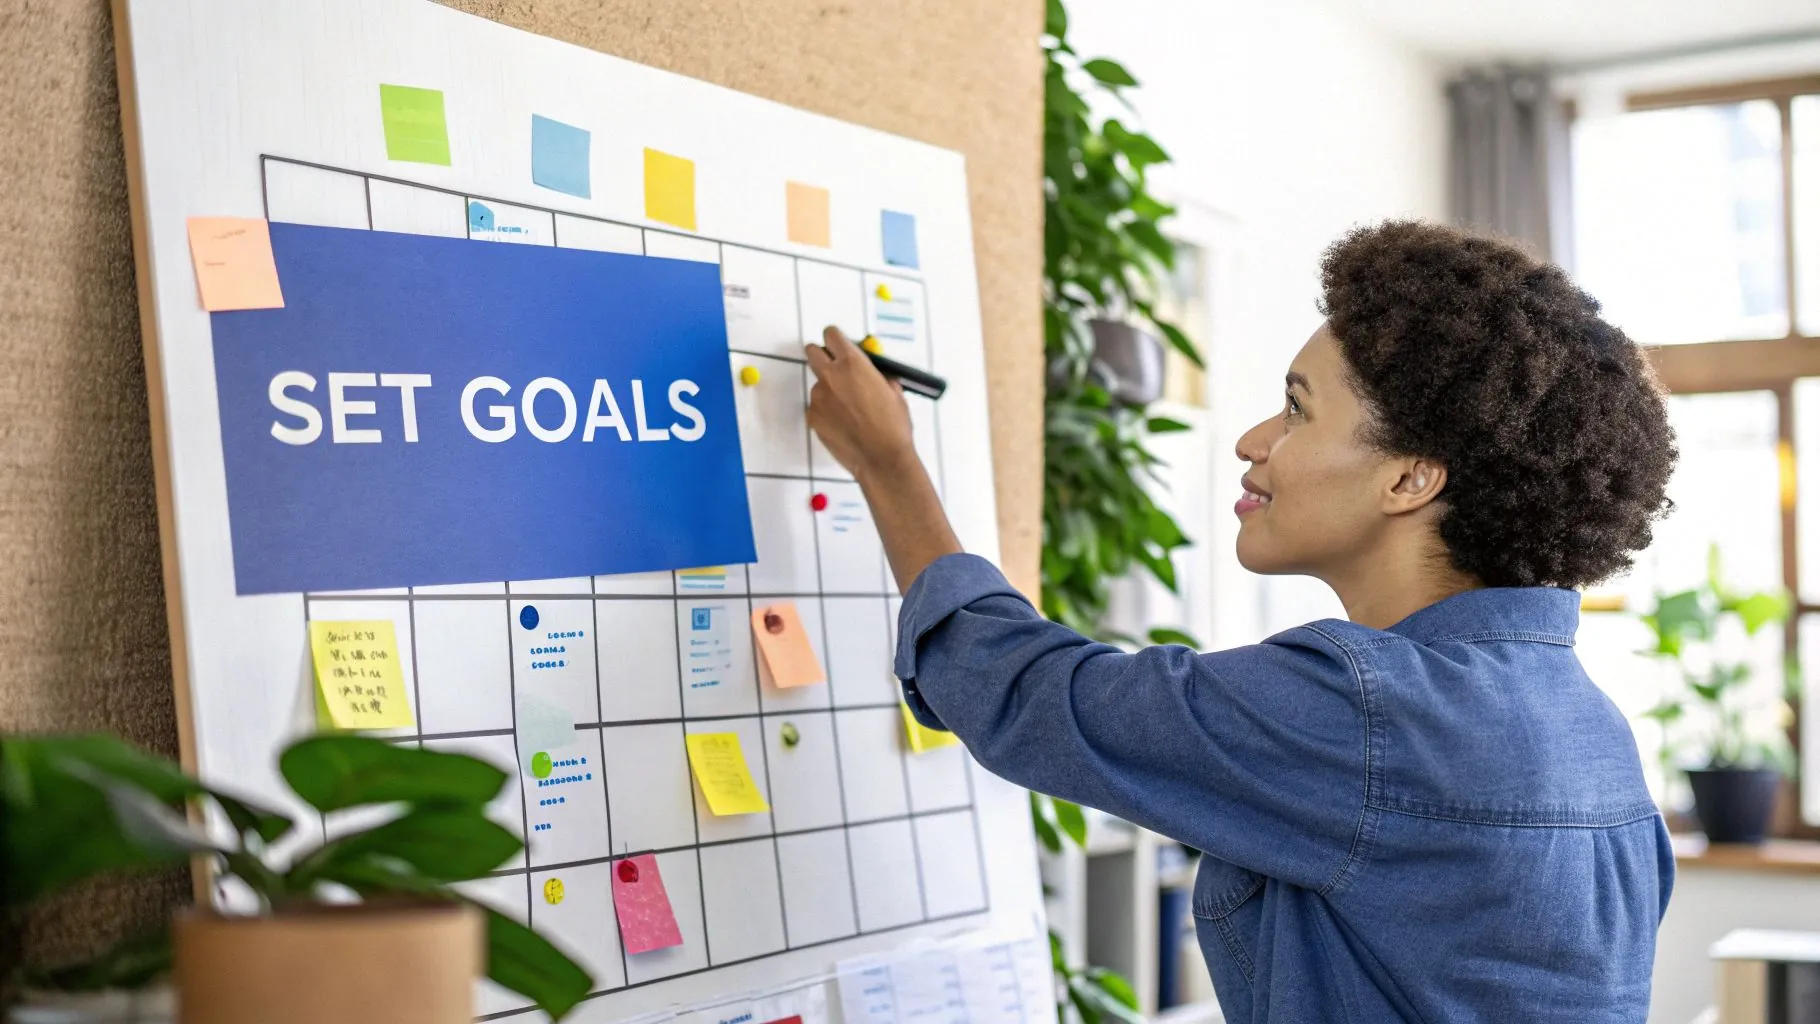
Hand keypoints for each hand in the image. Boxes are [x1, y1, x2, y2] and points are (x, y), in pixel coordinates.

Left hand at [805, 327, 917, 481]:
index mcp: (853, 363)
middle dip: (821, 355)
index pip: (832, 335)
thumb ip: (877, 376)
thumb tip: (872, 373)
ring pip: (818, 384)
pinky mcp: (812, 416)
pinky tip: (844, 424)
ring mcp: (819, 397)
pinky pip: (817, 407)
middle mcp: (831, 376)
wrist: (881, 458)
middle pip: (813, 351)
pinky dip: (827, 411)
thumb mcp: (894, 392)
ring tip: (849, 410)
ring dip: (829, 390)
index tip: (839, 345)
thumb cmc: (893, 426)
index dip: (836, 339)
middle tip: (834, 367)